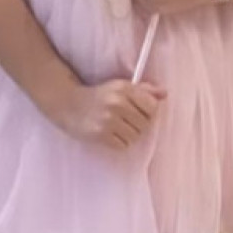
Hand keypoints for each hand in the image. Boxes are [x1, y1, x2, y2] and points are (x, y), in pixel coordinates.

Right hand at [49, 78, 165, 149]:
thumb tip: (164, 94)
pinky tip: (110, 134)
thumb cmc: (98, 96)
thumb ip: (143, 90)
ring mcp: (108, 119)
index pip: (153, 107)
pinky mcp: (100, 134)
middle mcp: (117, 102)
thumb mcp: (120, 87)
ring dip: (129, 135)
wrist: (68, 104)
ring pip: (135, 136)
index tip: (139, 112)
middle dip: (138, 125)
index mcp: (124, 88)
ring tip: (117, 128)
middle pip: (145, 124)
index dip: (149, 112)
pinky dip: (119, 143)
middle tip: (125, 121)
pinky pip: (123, 145)